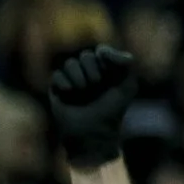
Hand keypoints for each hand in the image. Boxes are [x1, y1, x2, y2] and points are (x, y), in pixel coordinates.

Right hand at [48, 44, 136, 168]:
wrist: (93, 133)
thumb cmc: (112, 111)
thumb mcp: (128, 86)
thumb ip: (125, 63)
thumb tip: (101, 50)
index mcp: (106, 69)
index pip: (101, 51)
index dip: (105, 62)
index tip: (110, 77)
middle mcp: (88, 72)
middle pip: (85, 55)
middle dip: (92, 72)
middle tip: (95, 88)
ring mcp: (71, 80)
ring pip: (70, 63)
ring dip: (79, 78)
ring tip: (82, 93)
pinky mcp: (56, 89)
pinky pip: (56, 75)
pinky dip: (64, 84)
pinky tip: (69, 94)